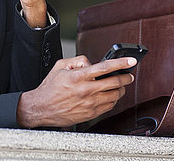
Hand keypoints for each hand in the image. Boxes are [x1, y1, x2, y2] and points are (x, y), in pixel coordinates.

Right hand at [16, 56, 136, 127]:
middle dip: (126, 78)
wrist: (42, 108)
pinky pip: (109, 106)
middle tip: (129, 75)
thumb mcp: (60, 66)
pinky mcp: (90, 113)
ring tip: (120, 86)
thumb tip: (91, 62)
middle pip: (114, 83)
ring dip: (121, 89)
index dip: (120, 63)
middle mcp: (86, 90)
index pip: (104, 67)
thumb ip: (77, 60)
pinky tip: (110, 96)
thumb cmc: (50, 88)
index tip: (131, 61)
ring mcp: (89, 103)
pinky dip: (113, 100)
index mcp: (78, 77)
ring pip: (114, 96)